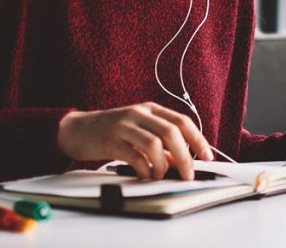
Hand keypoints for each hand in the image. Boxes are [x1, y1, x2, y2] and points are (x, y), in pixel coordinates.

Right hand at [57, 102, 213, 180]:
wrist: (78, 129)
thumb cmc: (112, 131)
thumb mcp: (139, 132)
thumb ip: (161, 144)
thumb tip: (181, 163)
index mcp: (150, 109)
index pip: (182, 121)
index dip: (198, 140)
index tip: (207, 157)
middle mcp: (139, 114)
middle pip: (171, 132)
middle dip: (184, 156)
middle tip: (188, 174)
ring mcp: (124, 126)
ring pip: (154, 144)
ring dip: (163, 165)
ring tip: (160, 176)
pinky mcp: (111, 141)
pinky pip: (134, 156)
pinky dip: (144, 169)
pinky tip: (144, 175)